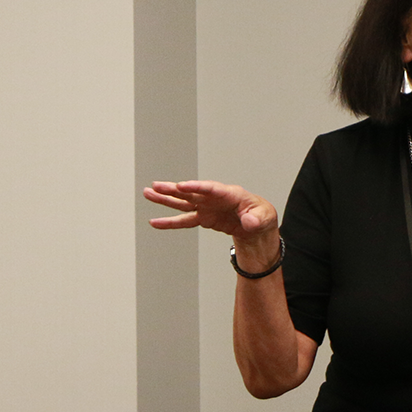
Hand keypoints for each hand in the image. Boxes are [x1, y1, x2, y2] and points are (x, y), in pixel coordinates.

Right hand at [143, 180, 279, 260]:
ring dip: (165, 199)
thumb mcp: (264, 217)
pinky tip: (155, 222)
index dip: (196, 187)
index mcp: (230, 194)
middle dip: (174, 189)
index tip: (182, 186)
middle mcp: (214, 198)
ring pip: (183, 203)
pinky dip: (170, 222)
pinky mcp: (203, 218)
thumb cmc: (261, 215)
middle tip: (156, 186)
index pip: (211, 188)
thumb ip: (256, 219)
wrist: (257, 226)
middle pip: (191, 192)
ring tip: (148, 194)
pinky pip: (184, 221)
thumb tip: (249, 222)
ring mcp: (207, 207)